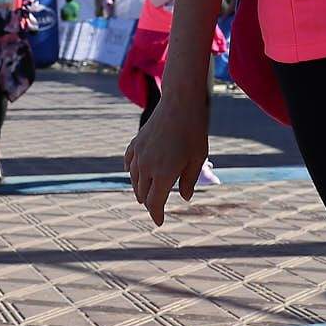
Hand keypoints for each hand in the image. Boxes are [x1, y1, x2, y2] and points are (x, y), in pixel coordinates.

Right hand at [125, 92, 209, 226]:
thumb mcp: (197, 159)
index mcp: (163, 175)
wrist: (180, 103)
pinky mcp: (136, 143)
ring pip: (134, 179)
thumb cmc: (193, 132)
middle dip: (149, 203)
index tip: (159, 222)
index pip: (154, 203)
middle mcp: (147, 167)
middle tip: (156, 209)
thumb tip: (184, 197)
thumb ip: (189, 181)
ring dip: (140, 189)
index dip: (157, 215)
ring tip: (145, 194)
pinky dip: (131, 170)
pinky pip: (129, 162)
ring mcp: (139, 154)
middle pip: (143, 194)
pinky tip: (132, 173)